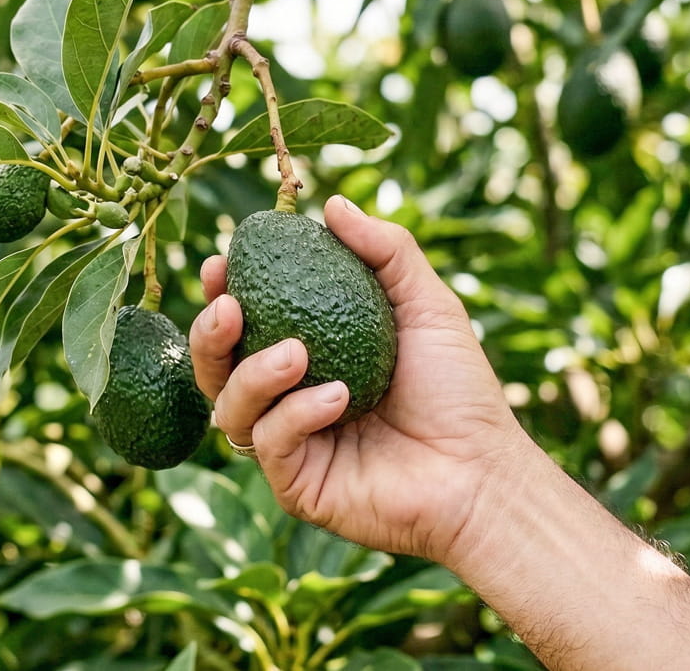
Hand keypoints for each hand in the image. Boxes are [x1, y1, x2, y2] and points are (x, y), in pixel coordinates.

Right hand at [189, 195, 528, 565]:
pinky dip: (297, 414)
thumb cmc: (457, 389)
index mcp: (307, 358)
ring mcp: (289, 446)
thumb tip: (333, 203)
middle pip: (216, 369)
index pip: (244, 327)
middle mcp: (287, 401)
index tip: (220, 263)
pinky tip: (338, 399)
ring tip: (296, 353)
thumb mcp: (426, 304)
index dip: (220, 295)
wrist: (481, 470)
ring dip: (253, 375)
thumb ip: (385, 250)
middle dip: (208, 336)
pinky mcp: (297, 485)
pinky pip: (270, 444)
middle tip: (228, 306)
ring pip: (229, 408)